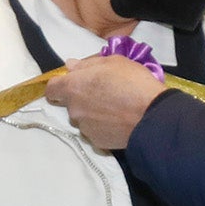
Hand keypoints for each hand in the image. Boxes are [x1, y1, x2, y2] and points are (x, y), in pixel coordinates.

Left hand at [45, 56, 165, 151]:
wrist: (152, 116)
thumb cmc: (133, 82)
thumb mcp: (113, 62)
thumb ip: (87, 64)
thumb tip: (71, 66)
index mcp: (73, 87)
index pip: (51, 88)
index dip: (60, 85)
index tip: (73, 83)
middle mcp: (74, 110)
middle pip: (70, 104)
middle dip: (82, 99)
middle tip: (103, 94)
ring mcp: (85, 129)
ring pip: (84, 119)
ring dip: (93, 114)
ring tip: (114, 110)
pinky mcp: (98, 143)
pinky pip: (96, 132)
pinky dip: (103, 127)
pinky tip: (118, 122)